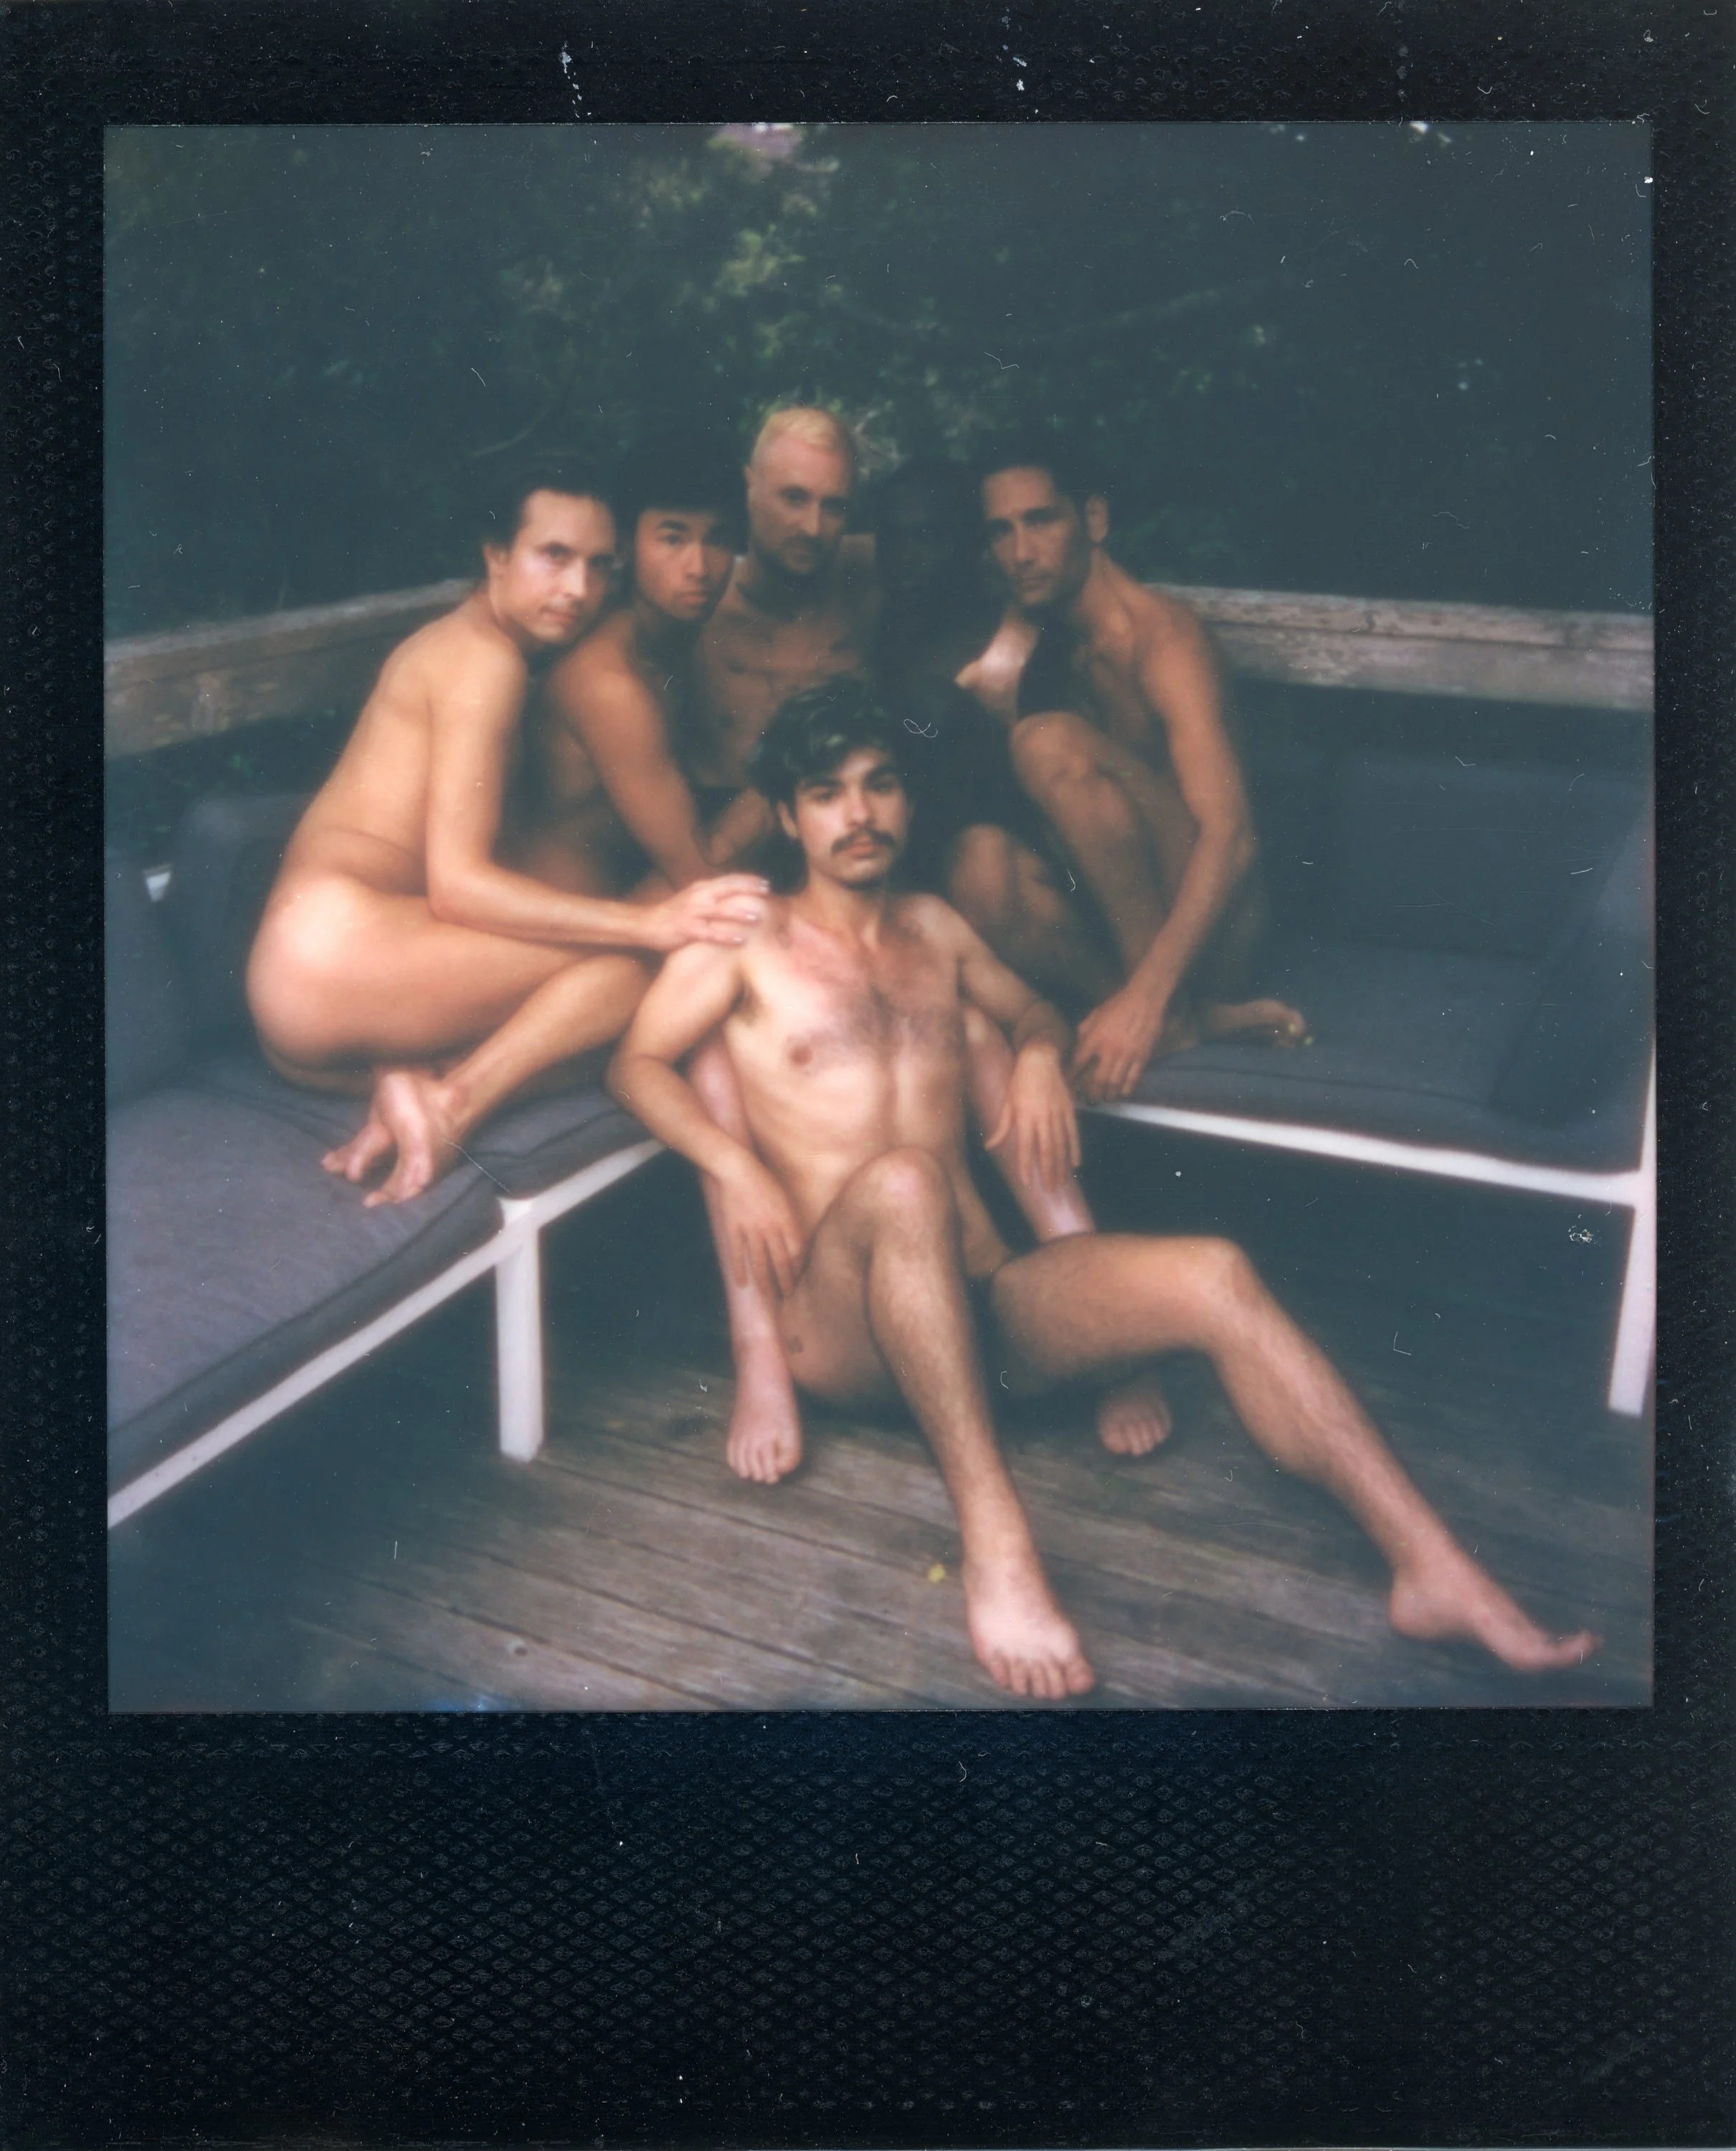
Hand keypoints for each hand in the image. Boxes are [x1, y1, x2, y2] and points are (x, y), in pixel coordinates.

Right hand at [643, 874, 768, 950]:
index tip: (766, 883)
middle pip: (728, 889)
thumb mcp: (693, 900)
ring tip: (758, 917)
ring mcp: (692, 912)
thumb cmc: (672, 915)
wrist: (645, 924)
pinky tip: (740, 940)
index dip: (748, 880)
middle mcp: (698, 896)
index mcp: (701, 888)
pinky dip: (725, 935)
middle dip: (749, 889)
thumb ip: (711, 898)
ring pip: (720, 910)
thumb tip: (734, 900)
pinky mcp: (686, 929)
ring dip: (740, 913)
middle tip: (768, 892)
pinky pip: (709, 932)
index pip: (729, 880)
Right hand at [717, 1154, 805, 1299]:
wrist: (738, 1169)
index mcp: (786, 1219)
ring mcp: (751, 1230)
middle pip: (781, 1261)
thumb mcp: (784, 1198)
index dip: (798, 1268)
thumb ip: (790, 1221)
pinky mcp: (733, 1229)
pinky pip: (738, 1254)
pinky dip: (740, 1270)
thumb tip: (796, 1243)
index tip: (799, 1280)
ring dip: (766, 1282)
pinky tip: (742, 1284)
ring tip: (770, 1297)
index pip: (796, 1251)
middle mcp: (770, 1227)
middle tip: (788, 1297)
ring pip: (760, 1262)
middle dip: (785, 1281)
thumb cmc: (764, 1180)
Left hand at [984, 1045, 1080, 1190]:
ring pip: (1061, 1144)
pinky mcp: (1068, 1109)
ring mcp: (1057, 1113)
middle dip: (1048, 1172)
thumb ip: (1002, 1127)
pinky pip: (1073, 1133)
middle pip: (1047, 1150)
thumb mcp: (1007, 1102)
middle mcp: (1042, 1117)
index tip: (1028, 1182)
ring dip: (1061, 1165)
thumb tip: (990, 1146)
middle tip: (1050, 1190)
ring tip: (1061, 1182)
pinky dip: (1075, 1149)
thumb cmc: (1019, 1081)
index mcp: (1025, 1116)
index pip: (1026, 1146)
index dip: (1027, 1165)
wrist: (1040, 1059)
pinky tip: (1076, 1164)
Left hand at [1070, 983, 1168, 1101]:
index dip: (1071, 1077)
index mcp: (1095, 1039)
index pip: (1078, 1063)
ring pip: (1115, 1083)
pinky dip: (1126, 1089)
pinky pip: (1133, 1079)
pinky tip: (1122, 1093)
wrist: (1144, 1000)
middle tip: (1090, 1099)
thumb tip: (1077, 1047)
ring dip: (1108, 1094)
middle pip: (1097, 1080)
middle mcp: (1110, 1050)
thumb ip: (1084, 1031)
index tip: (1068, 1086)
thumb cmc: (1117, 1006)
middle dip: (1092, 1093)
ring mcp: (1127, 1055)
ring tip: (1105, 1098)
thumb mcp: (1094, 1015)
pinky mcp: (1142, 1057)